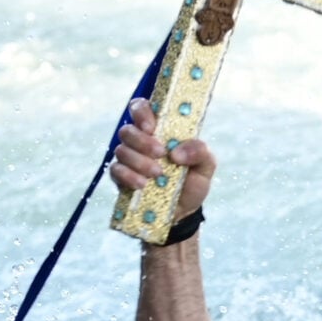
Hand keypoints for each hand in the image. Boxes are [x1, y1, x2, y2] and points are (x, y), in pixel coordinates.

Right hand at [109, 99, 215, 221]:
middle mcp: (140, 141)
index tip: (151, 127)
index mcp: (160, 129)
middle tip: (160, 154)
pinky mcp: (121, 178)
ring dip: (139, 161)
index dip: (141, 112)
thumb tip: (177, 152)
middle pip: (128, 130)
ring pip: (121, 150)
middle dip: (142, 141)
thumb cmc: (193, 182)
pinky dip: (128, 176)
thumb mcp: (206, 165)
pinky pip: (115, 170)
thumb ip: (200, 151)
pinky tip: (142, 185)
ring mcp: (129, 159)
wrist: (183, 212)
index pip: (141, 108)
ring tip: (157, 174)